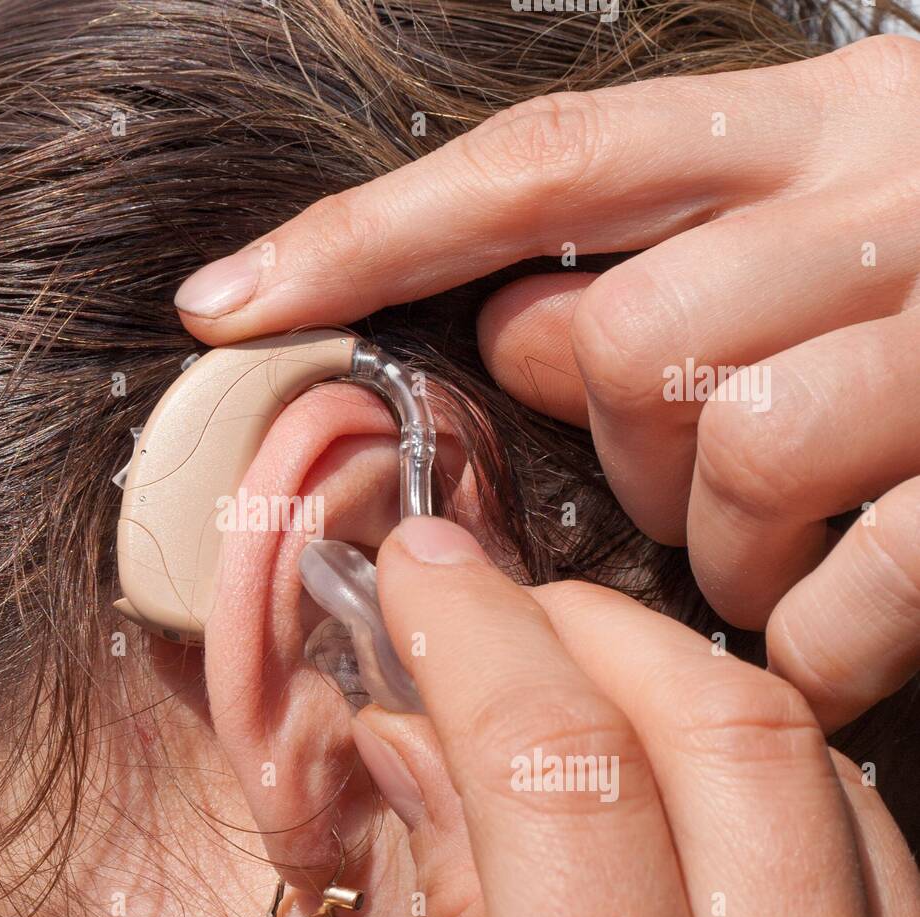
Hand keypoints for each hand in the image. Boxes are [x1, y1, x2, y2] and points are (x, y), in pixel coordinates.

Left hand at [175, 35, 919, 730]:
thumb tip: (511, 334)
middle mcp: (894, 186)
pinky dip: (813, 640)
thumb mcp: (823, 217)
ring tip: (766, 552)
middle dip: (613, 447)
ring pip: (734, 453)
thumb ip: (663, 262)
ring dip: (716, 544)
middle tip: (678, 481)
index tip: (222, 303)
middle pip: (623, 342)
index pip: (537, 168)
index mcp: (815, 118)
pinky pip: (853, 583)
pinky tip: (826, 636)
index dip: (365, 236)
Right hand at [350, 516, 919, 916]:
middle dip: (584, 623)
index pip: (565, 786)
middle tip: (487, 599)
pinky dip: (756, 758)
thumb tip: (413, 735)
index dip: (476, 642)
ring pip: (821, 770)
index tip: (417, 572)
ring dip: (672, 673)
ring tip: (567, 662)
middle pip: (726, 740)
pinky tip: (670, 755)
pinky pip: (871, 837)